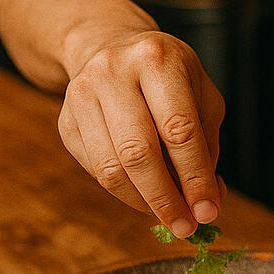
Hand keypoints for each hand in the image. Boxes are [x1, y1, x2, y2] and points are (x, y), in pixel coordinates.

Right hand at [57, 30, 225, 236]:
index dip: (195, 176)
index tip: (209, 210)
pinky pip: (94, 170)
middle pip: (139, 152)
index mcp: (157, 58)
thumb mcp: (200, 95)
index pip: (178, 128)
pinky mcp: (64, 120)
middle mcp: (114, 71)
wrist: (110, 46)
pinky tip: (143, 194)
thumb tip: (207, 201)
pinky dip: (123, 192)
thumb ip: (206, 145)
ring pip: (111, 168)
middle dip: (166, 198)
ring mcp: (82, 94)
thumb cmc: (168, 78)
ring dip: (143, 202)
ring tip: (168, 215)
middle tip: (186, 226)